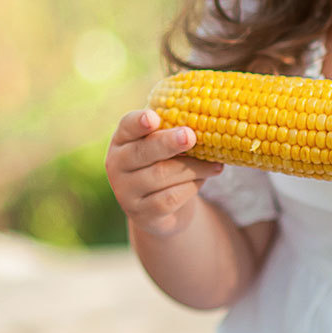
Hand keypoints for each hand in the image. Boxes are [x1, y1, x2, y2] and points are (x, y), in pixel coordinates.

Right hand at [106, 109, 223, 237]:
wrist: (163, 209)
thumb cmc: (166, 164)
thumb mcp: (166, 147)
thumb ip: (175, 133)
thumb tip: (206, 123)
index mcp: (123, 139)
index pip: (127, 126)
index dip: (139, 121)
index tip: (154, 118)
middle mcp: (117, 164)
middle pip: (143, 151)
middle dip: (168, 143)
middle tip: (190, 136)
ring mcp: (125, 191)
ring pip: (161, 175)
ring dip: (192, 168)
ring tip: (215, 165)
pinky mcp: (141, 214)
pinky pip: (169, 198)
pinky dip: (191, 187)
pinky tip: (203, 180)